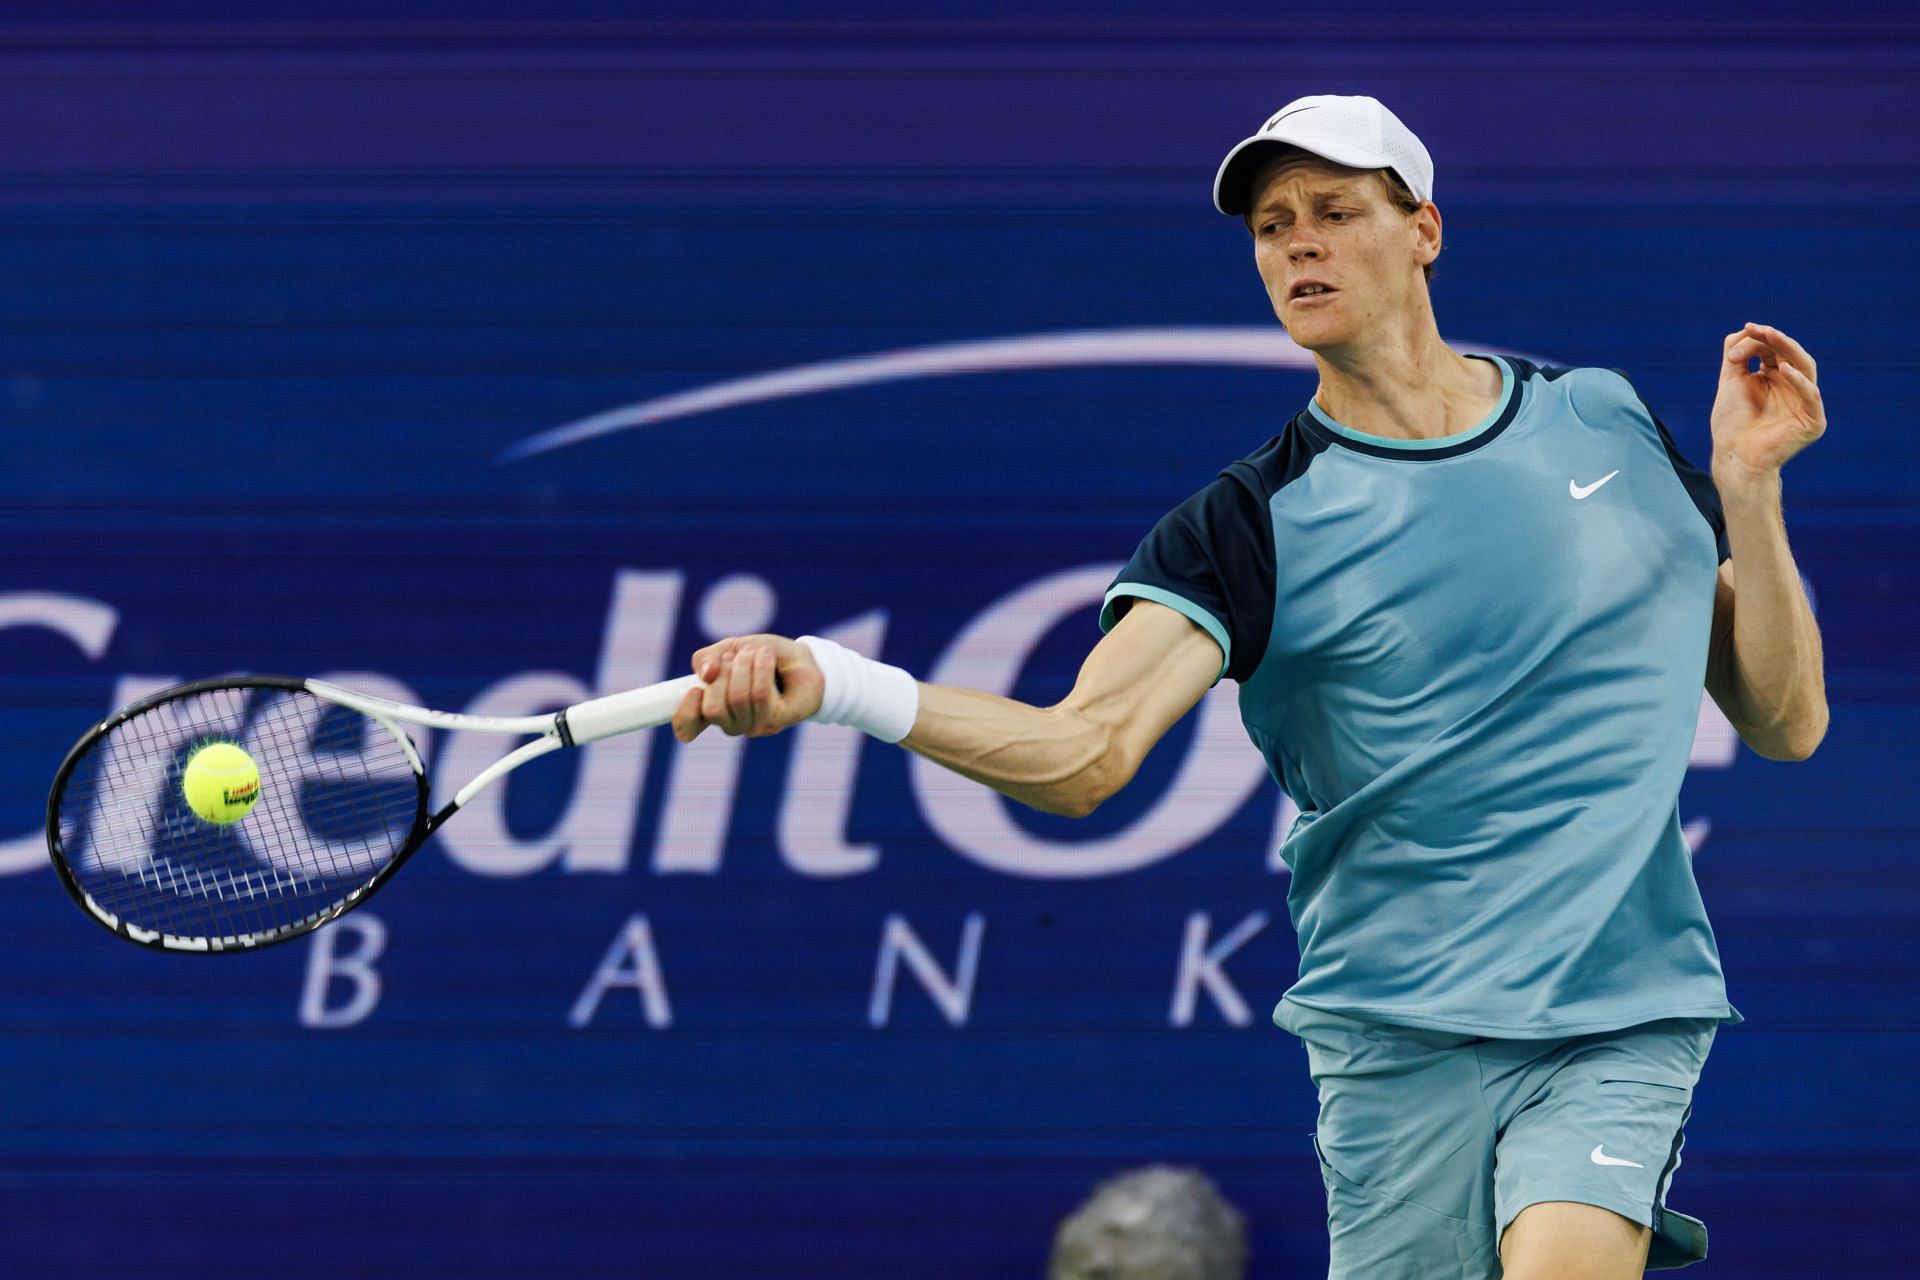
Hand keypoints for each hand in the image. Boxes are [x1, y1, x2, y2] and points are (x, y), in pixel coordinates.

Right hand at [670, 633, 823, 741]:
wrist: (803, 658)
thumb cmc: (765, 656)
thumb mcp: (731, 648)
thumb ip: (708, 658)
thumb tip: (704, 674)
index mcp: (713, 708)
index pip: (686, 728)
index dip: (685, 713)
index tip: (695, 690)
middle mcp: (730, 723)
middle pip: (713, 708)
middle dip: (724, 673)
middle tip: (738, 656)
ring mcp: (752, 726)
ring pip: (738, 698)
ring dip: (746, 665)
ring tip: (757, 653)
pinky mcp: (775, 722)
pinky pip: (760, 696)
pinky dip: (761, 668)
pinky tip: (767, 656)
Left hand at [1710, 322, 1825, 482]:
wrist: (1734, 456)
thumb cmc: (1731, 423)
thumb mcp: (1731, 382)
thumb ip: (1736, 355)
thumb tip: (1745, 329)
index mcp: (1775, 378)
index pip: (1773, 350)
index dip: (1759, 339)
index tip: (1744, 331)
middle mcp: (1793, 387)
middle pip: (1791, 354)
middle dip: (1774, 340)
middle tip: (1757, 329)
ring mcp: (1805, 403)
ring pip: (1805, 368)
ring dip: (1788, 350)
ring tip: (1770, 336)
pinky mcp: (1813, 421)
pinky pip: (1811, 396)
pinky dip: (1799, 381)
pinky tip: (1783, 369)